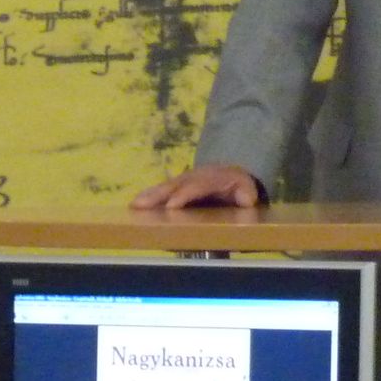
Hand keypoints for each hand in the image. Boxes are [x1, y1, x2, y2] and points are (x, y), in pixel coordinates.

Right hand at [130, 164, 261, 209]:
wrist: (232, 175)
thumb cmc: (239, 188)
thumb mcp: (247, 190)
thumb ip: (246, 195)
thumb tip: (245, 200)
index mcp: (213, 178)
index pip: (197, 186)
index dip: (184, 195)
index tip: (171, 206)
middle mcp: (195, 177)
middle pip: (175, 185)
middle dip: (158, 195)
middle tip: (140, 204)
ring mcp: (184, 180)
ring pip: (165, 187)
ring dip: (149, 196)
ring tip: (134, 205)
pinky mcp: (176, 186)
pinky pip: (161, 191)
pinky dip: (148, 196)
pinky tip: (135, 205)